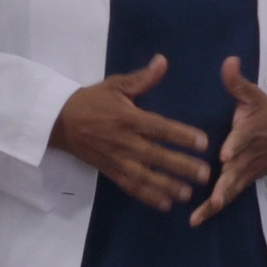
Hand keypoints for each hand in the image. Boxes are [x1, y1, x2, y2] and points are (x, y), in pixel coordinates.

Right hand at [49, 55, 210, 211]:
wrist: (60, 121)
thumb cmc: (92, 100)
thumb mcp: (116, 85)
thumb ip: (142, 78)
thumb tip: (163, 61)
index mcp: (129, 118)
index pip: (159, 128)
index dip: (182, 136)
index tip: (203, 142)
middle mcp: (125, 141)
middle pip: (157, 156)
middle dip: (182, 166)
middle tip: (206, 174)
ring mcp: (117, 159)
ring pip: (145, 176)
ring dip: (167, 186)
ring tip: (188, 194)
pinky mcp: (110, 171)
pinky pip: (130, 186)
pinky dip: (147, 196)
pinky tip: (165, 204)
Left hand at [188, 57, 266, 226]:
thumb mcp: (256, 96)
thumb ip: (238, 82)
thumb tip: (227, 60)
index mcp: (251, 131)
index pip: (243, 138)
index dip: (235, 146)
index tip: (225, 155)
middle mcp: (249, 154)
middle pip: (237, 171)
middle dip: (225, 185)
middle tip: (214, 198)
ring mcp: (248, 170)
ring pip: (233, 187)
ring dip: (218, 201)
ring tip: (200, 215)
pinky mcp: (246, 180)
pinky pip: (230, 195)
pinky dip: (214, 209)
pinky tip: (196, 221)